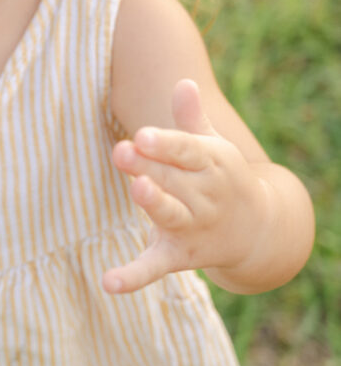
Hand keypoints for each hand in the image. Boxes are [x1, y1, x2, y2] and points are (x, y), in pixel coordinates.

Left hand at [104, 79, 268, 293]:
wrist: (258, 231)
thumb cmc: (221, 177)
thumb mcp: (212, 147)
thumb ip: (192, 120)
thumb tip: (184, 82)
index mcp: (210, 164)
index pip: (185, 150)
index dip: (164, 143)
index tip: (142, 134)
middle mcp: (204, 196)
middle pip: (172, 179)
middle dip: (147, 167)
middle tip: (120, 151)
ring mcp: (192, 227)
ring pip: (170, 215)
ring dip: (154, 204)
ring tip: (137, 190)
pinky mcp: (178, 256)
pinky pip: (153, 268)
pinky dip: (132, 277)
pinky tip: (108, 283)